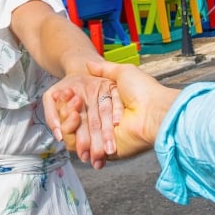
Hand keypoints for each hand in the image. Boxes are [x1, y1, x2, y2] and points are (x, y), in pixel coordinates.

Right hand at [51, 60, 179, 159]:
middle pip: (80, 120)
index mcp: (112, 106)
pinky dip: (74, 138)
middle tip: (60, 100)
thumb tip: (89, 64)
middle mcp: (108, 123)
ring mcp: (107, 138)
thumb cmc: (143, 91)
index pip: (86, 105)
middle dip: (68, 111)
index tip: (63, 93)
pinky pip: (85, 146)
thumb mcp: (123, 73)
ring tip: (68, 112)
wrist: (154, 112)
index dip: (72, 100)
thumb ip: (104, 70)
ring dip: (69, 124)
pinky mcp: (107, 151)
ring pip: (80, 134)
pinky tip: (68, 125)